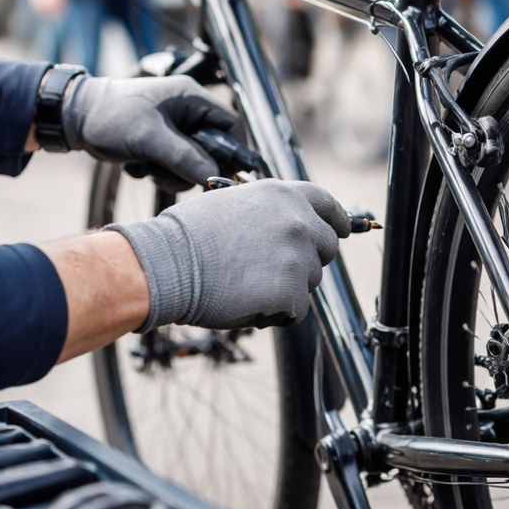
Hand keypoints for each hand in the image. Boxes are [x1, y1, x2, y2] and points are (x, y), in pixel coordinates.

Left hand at [61, 76, 238, 189]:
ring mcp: (173, 129)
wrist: (74, 117)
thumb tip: (214, 177)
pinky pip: (173, 166)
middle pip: (212, 149)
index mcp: (191, 98)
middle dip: (192, 167)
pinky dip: (157, 171)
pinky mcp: (160, 143)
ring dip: (171, 173)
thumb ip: (185, 158)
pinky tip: (136, 164)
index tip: (225, 175)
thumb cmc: (110, 116)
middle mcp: (187, 112)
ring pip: (191, 162)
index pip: (231, 125)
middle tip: (172, 174)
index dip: (234, 151)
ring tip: (146, 166)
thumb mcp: (149, 138)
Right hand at [107, 180, 351, 329]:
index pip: (328, 205)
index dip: (337, 221)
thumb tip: (290, 221)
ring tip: (246, 283)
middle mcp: (298, 221)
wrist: (167, 264)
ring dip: (287, 288)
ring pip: (310, 282)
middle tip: (270, 269)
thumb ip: (270, 209)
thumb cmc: (189, 236)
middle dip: (307, 261)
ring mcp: (297, 257)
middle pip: (327, 248)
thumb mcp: (235, 202)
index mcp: (284, 194)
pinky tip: (246, 302)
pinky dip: (276, 314)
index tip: (341, 231)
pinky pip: (296, 311)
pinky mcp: (291, 292)